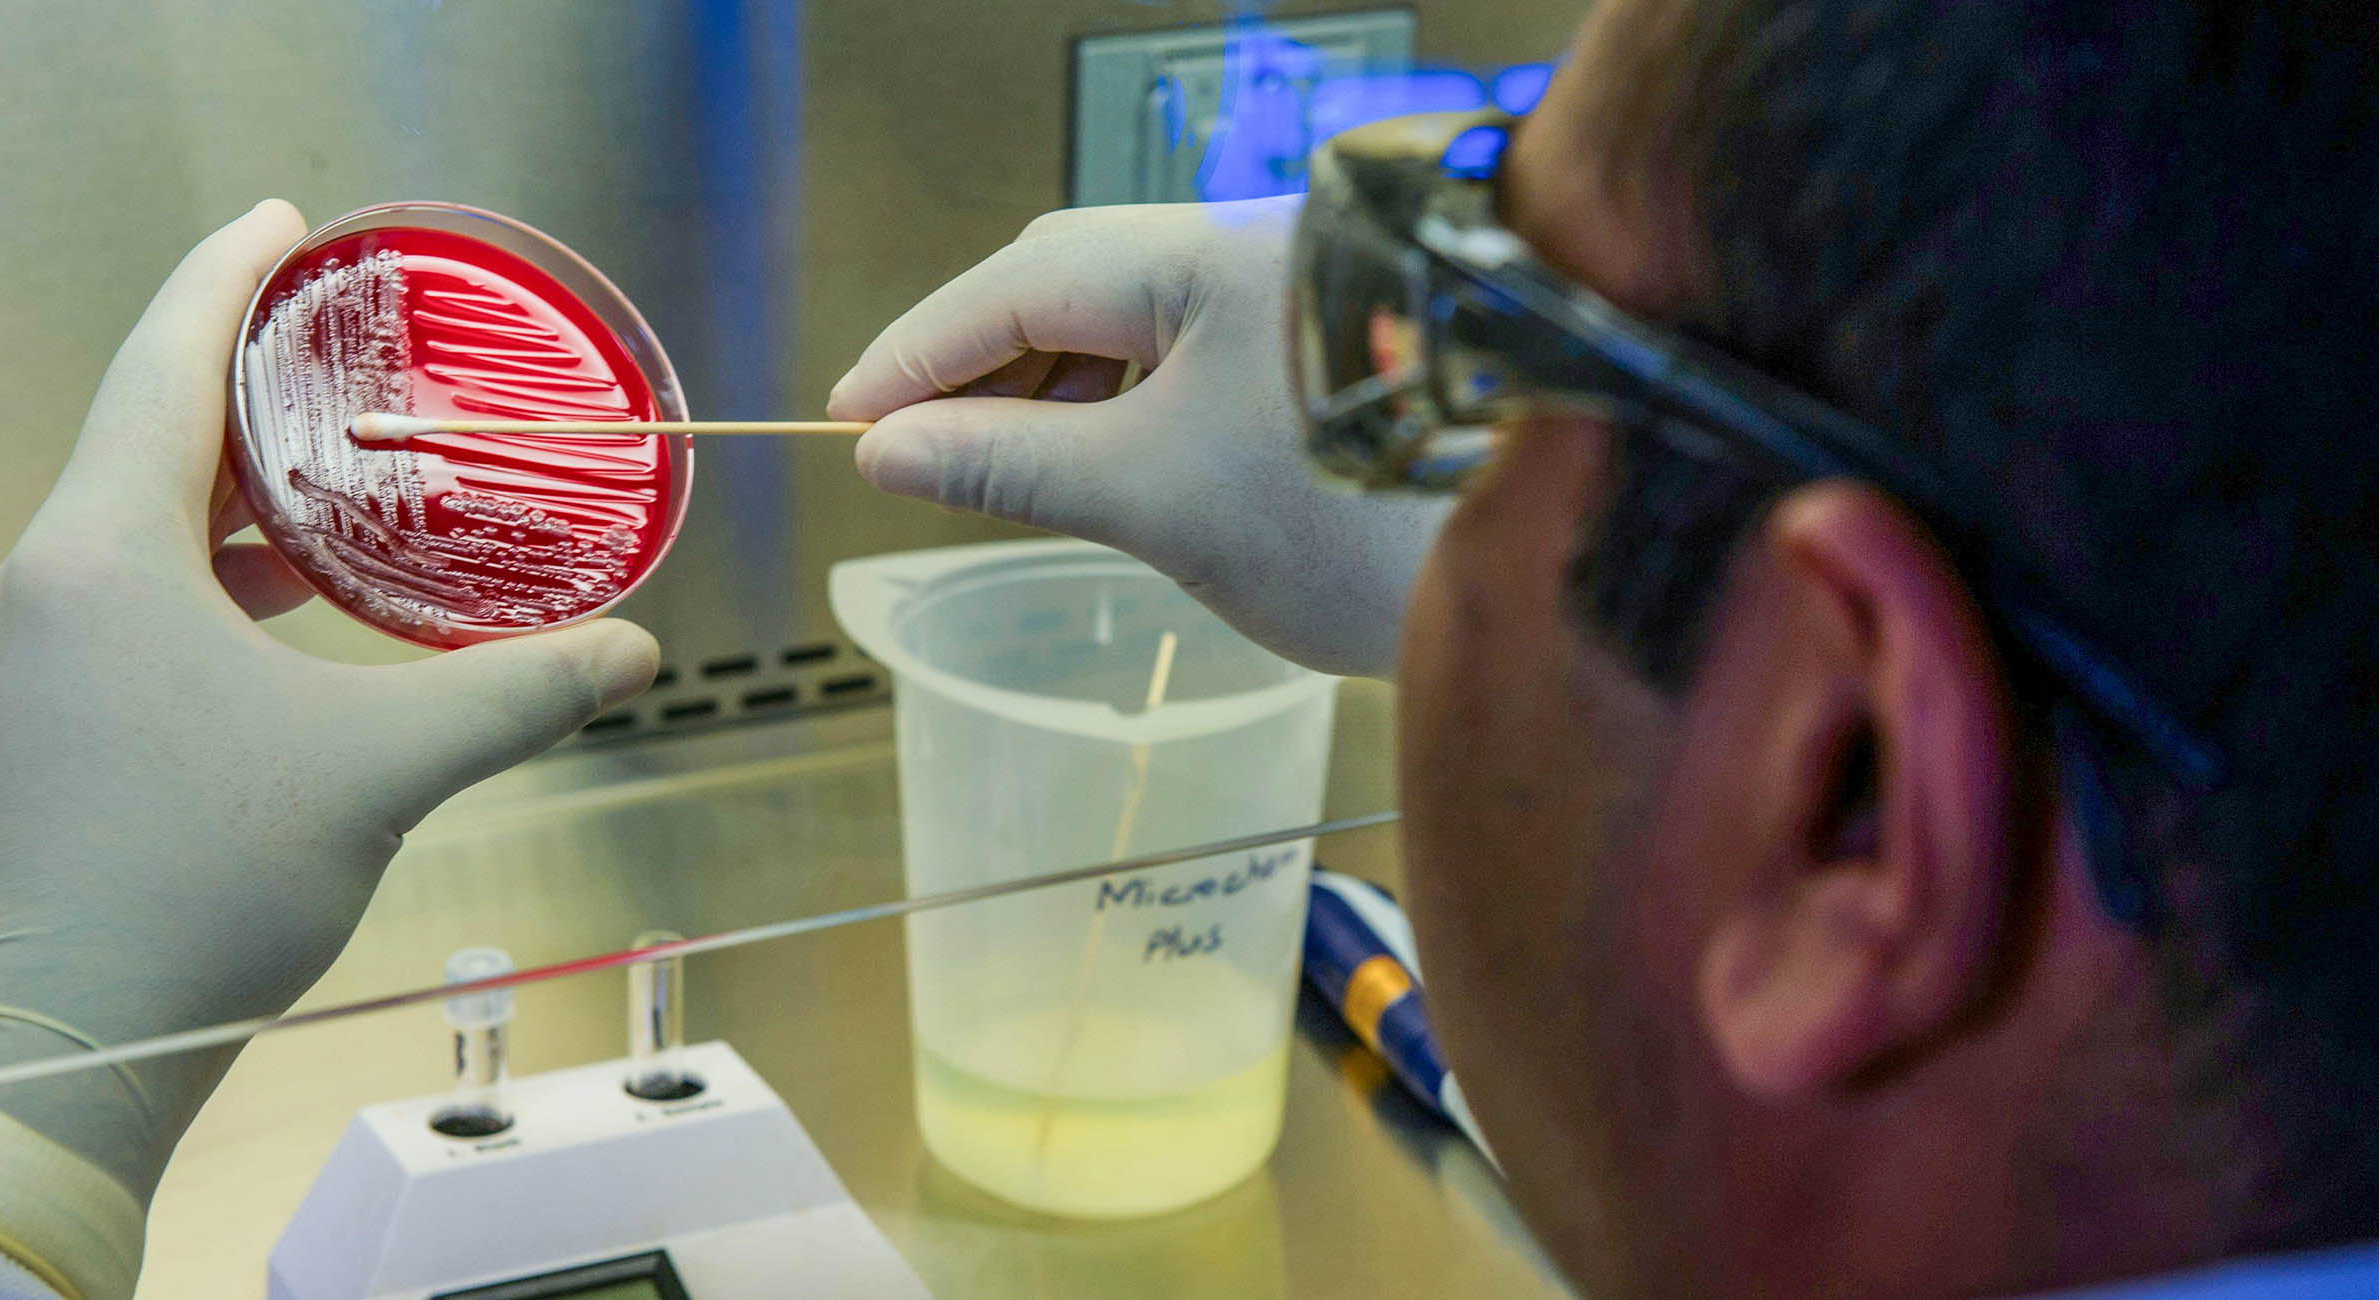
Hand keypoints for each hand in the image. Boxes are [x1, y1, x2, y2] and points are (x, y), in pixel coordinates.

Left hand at [0, 202, 660, 1200]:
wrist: (80, 1033)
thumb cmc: (200, 886)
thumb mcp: (382, 770)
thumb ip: (515, 694)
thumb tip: (633, 652)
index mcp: (101, 557)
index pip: (163, 366)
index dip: (225, 279)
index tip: (283, 225)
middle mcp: (44, 582)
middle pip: (145, 431)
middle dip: (243, 375)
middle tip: (335, 336)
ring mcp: (30, 649)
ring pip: (133, 516)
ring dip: (230, 479)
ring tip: (333, 457)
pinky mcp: (41, 710)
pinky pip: (122, 586)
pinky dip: (206, 562)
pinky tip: (287, 594)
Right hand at [827, 198, 1449, 677]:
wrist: (1538, 573)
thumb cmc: (1361, 526)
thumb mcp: (1152, 497)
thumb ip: (1008, 463)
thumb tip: (888, 449)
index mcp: (1205, 255)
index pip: (1018, 283)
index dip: (919, 352)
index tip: (846, 418)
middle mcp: (1250, 254)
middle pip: (1069, 287)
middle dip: (980, 368)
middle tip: (906, 452)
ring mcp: (1287, 305)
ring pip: (1127, 330)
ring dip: (1048, 396)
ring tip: (987, 475)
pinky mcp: (1314, 360)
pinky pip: (1183, 364)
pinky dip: (1118, 414)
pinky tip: (1084, 468)